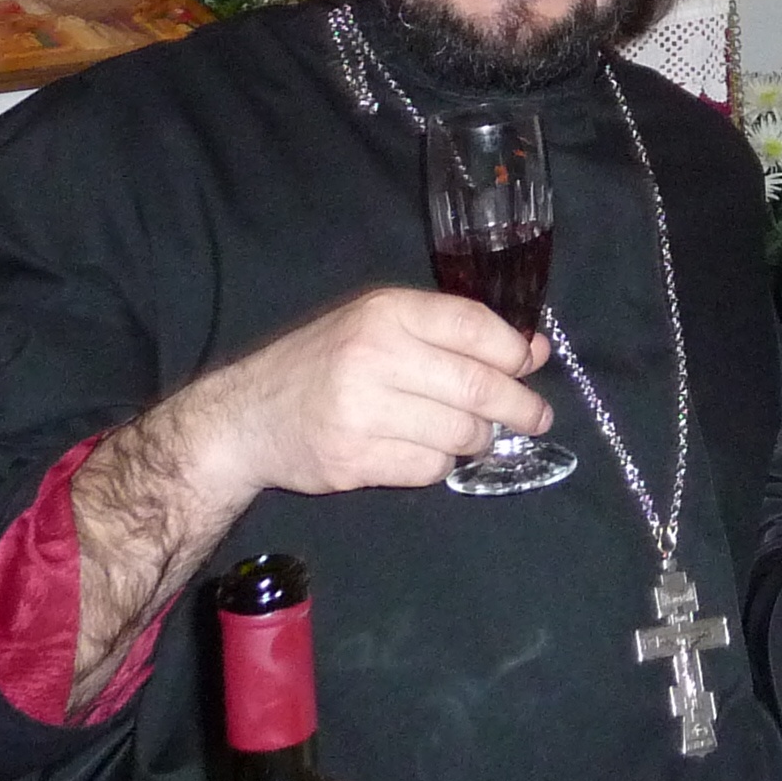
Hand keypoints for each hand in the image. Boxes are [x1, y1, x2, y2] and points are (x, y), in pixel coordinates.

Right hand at [65, 287, 550, 719]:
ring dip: (478, 439)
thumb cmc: (324, 363)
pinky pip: (429, 468)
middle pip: (476, 385)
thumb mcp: (375, 325)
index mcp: (384, 312)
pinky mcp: (353, 460)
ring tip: (474, 436)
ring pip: (459, 432)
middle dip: (518, 406)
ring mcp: (361, 411)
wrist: (246, 418)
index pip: (473, 326)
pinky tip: (429, 453)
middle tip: (535, 418)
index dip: (514, 349)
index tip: (531, 364)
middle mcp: (374, 355)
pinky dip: (441, 465)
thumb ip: (448, 332)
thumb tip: (531, 350)